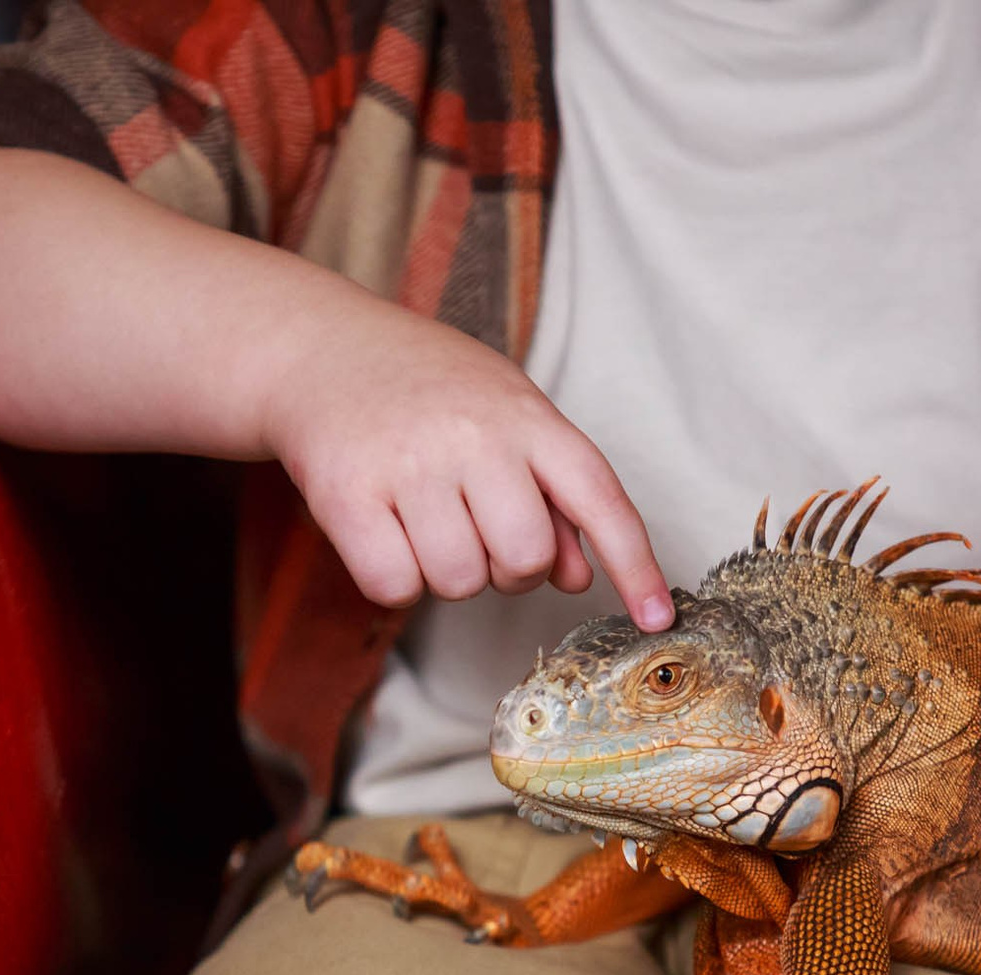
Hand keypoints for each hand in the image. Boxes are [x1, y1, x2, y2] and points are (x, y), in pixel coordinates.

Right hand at [260, 302, 672, 629]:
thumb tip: (580, 577)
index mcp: (527, 417)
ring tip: (424, 518)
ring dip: (445, 572)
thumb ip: (552, 495)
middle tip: (476, 528)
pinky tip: (384, 530)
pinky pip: (395, 586)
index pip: (599, 498)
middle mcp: (475, 437)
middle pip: (524, 558)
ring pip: (458, 581)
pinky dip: (393, 577)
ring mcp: (410, 465)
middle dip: (506, 568)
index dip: (635, 564)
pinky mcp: (348, 494)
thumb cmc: (430, 392)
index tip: (658, 618)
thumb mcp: (507, 419)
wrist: (322, 349)